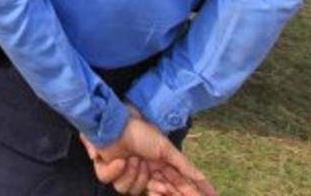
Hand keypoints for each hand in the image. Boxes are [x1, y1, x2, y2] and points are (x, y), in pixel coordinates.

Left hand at [81, 109, 214, 195]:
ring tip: (134, 158)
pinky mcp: (106, 171)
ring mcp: (123, 173)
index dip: (178, 193)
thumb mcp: (166, 148)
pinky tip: (120, 160)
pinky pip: (111, 181)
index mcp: (156, 169)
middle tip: (156, 181)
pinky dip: (116, 170)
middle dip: (156, 187)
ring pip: (131, 190)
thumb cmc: (141, 132)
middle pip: (152, 193)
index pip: (170, 187)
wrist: (117, 122)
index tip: (183, 193)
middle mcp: (142, 174)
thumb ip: (184, 166)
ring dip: (134, 173)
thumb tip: (204, 179)